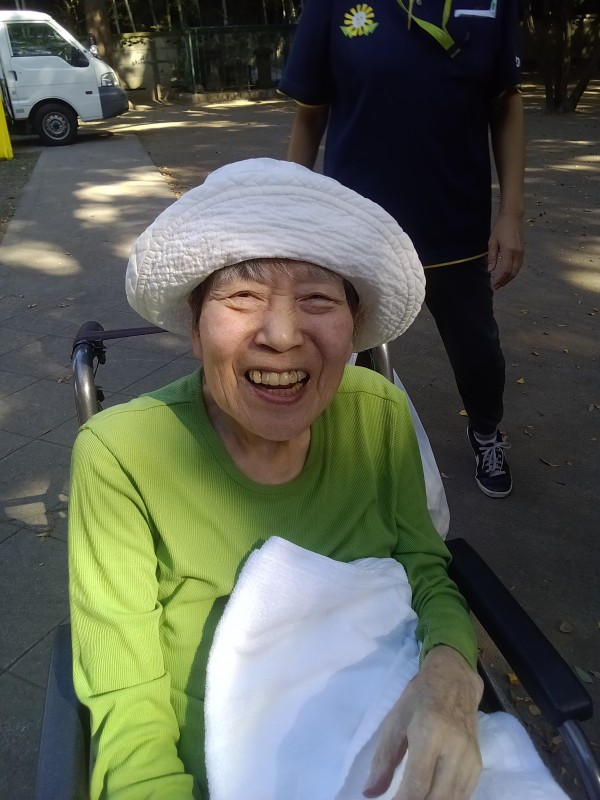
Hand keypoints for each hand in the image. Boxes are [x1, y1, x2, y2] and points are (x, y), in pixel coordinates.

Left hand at [363, 646, 482, 799]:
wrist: (455, 679)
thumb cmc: (420, 697)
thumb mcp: (395, 721)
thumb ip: (383, 759)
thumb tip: (370, 793)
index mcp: (430, 732)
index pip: (417, 784)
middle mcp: (455, 747)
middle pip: (437, 798)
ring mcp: (470, 758)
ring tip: (412, 799)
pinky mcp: (478, 765)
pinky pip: (462, 796)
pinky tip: (429, 796)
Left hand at [487, 212, 523, 289]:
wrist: (513, 216)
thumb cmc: (501, 227)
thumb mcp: (492, 242)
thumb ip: (492, 257)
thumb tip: (490, 270)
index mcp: (509, 251)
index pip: (505, 270)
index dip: (500, 279)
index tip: (493, 284)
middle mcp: (517, 253)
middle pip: (512, 273)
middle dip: (504, 281)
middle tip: (496, 286)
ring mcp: (522, 252)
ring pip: (517, 270)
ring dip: (509, 278)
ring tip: (501, 283)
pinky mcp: (523, 251)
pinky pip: (519, 265)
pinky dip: (513, 272)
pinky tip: (507, 274)